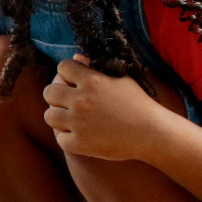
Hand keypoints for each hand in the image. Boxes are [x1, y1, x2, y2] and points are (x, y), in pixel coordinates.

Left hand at [41, 55, 175, 161]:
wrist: (152, 133)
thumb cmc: (139, 104)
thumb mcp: (121, 79)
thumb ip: (96, 68)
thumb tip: (77, 57)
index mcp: (92, 81)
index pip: (62, 68)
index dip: (68, 73)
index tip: (75, 82)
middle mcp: (81, 100)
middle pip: (49, 92)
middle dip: (57, 95)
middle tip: (68, 102)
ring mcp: (78, 123)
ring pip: (49, 116)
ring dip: (59, 117)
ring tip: (71, 120)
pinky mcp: (79, 144)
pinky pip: (60, 139)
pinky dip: (68, 139)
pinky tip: (80, 136)